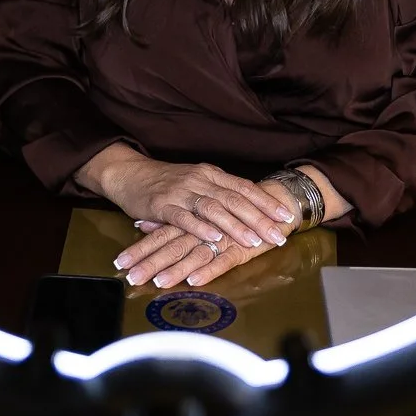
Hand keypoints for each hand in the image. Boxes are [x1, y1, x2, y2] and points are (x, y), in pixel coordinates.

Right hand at [74, 148, 294, 250]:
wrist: (129, 174)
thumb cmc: (166, 182)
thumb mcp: (197, 181)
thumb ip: (219, 193)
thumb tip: (250, 209)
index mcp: (211, 174)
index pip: (244, 187)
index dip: (266, 202)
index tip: (286, 216)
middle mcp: (199, 180)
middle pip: (235, 199)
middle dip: (259, 219)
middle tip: (279, 236)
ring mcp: (181, 191)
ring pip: (214, 208)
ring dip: (236, 226)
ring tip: (253, 241)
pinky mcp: (162, 204)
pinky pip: (184, 217)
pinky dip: (201, 227)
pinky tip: (215, 237)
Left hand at [114, 219, 268, 288]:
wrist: (275, 200)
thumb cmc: (232, 208)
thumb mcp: (198, 211)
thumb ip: (171, 219)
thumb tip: (143, 224)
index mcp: (192, 214)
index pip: (161, 234)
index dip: (141, 249)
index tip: (120, 264)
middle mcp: (204, 224)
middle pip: (173, 244)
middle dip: (151, 262)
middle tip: (132, 278)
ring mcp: (223, 235)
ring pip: (195, 252)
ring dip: (176, 269)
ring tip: (158, 283)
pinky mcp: (242, 246)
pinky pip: (223, 259)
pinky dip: (208, 269)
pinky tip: (194, 280)